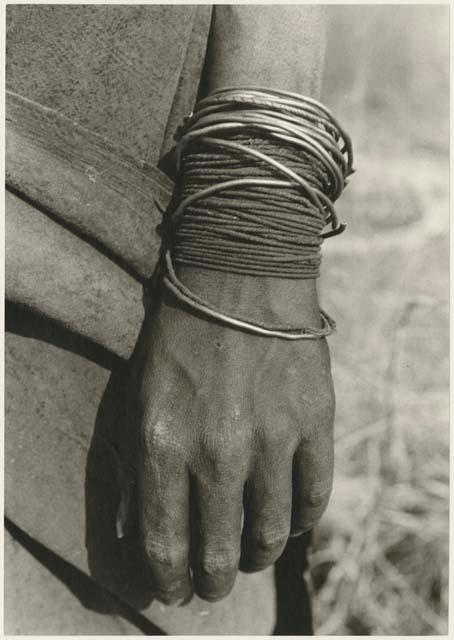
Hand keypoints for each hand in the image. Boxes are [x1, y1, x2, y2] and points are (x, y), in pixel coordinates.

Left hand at [130, 268, 334, 603]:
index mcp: (163, 444)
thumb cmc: (178, 337)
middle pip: (219, 553)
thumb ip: (132, 469)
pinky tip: (288, 518)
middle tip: (212, 581)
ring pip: (271, 535)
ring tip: (251, 554)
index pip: (162, 545)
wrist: (238, 274)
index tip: (174, 588)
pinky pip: (313, 498)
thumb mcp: (135, 398)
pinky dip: (300, 519)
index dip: (168, 579)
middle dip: (212, 579)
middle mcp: (217, 452)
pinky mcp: (314, 422)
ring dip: (258, 556)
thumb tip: (132, 533)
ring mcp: (272, 439)